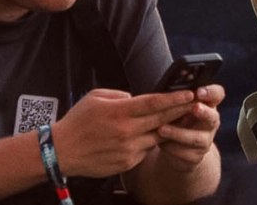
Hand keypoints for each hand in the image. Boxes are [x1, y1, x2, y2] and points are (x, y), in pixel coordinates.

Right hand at [50, 88, 196, 177]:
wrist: (60, 152)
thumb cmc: (78, 122)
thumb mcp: (96, 97)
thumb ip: (120, 95)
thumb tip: (137, 98)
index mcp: (120, 112)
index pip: (154, 103)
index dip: (175, 98)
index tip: (190, 93)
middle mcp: (127, 131)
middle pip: (162, 120)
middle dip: (181, 111)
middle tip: (196, 103)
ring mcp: (128, 149)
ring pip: (157, 137)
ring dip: (168, 129)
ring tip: (179, 120)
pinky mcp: (127, 163)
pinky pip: (145, 151)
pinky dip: (149, 143)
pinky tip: (151, 136)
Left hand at [154, 83, 223, 171]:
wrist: (178, 149)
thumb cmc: (177, 120)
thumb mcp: (179, 107)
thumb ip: (177, 99)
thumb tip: (163, 90)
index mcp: (208, 104)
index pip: (217, 94)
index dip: (211, 92)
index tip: (199, 91)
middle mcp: (211, 122)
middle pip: (213, 116)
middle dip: (204, 112)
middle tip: (194, 107)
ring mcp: (206, 140)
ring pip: (197, 138)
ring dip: (179, 133)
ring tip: (161, 129)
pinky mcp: (196, 157)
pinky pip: (185, 153)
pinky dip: (171, 148)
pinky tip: (159, 143)